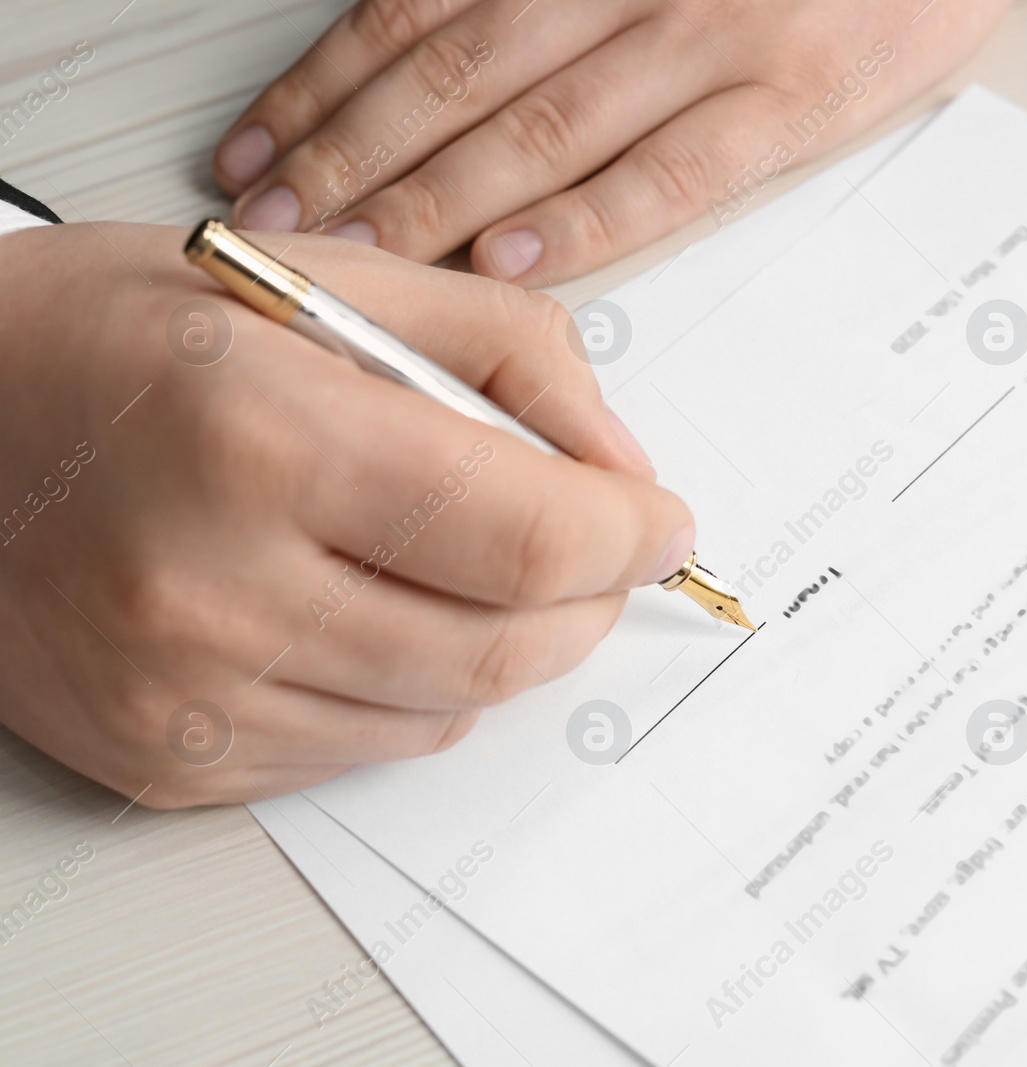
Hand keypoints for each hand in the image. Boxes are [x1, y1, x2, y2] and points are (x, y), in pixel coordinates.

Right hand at [0, 223, 689, 807]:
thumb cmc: (117, 339)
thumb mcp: (322, 281)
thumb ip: (507, 355)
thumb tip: (622, 468)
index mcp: (264, 441)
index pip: (528, 538)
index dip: (630, 537)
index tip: (660, 522)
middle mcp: (216, 587)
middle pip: (505, 648)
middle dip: (587, 599)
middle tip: (594, 548)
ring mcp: (185, 697)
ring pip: (445, 713)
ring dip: (502, 644)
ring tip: (468, 564)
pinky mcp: (166, 761)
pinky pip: (362, 752)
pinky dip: (410, 689)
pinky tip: (372, 612)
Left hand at [213, 0, 1009, 283]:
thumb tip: (438, 30)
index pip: (421, 10)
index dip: (329, 85)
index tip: (265, 147)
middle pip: (459, 77)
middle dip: (355, 156)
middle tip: (283, 223)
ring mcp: (715, 38)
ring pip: (542, 128)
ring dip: (434, 199)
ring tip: (359, 254)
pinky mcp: (793, 100)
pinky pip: (670, 174)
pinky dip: (584, 220)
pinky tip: (509, 260)